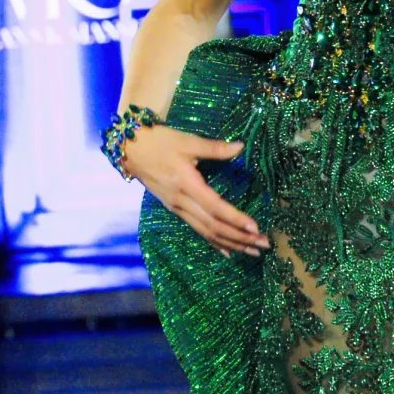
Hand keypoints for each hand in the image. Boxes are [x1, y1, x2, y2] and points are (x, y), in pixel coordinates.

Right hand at [123, 125, 268, 259]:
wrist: (130, 149)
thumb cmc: (160, 141)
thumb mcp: (187, 141)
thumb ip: (215, 148)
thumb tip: (241, 146)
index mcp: (186, 184)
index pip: (215, 207)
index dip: (235, 218)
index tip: (255, 227)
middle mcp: (182, 201)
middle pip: (214, 226)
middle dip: (240, 237)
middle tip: (263, 245)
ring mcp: (177, 208)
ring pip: (207, 232)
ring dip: (231, 243)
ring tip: (252, 251)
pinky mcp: (175, 209)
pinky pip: (197, 230)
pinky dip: (214, 242)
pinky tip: (228, 252)